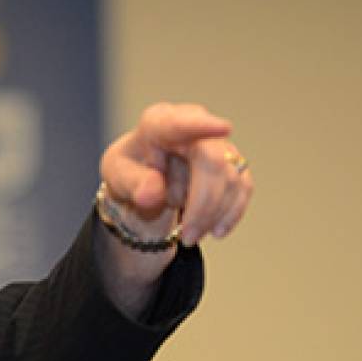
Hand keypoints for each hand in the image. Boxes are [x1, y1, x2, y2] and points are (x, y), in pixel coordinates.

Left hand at [93, 103, 253, 314]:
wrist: (147, 179)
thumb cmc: (132, 170)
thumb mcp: (119, 177)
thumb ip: (133, 184)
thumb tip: (152, 194)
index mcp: (158, 122)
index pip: (178, 123)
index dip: (201, 125)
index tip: (223, 128)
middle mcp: (193, 123)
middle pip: (212, 161)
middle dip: (203, 204)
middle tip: (187, 238)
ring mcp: (217, 141)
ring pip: (230, 178)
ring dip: (212, 214)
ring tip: (188, 235)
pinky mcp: (233, 162)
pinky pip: (242, 188)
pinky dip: (230, 213)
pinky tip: (215, 230)